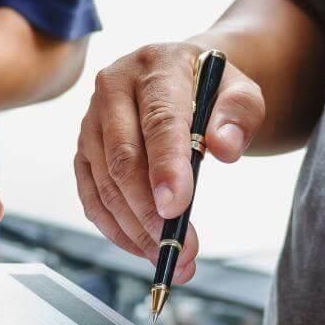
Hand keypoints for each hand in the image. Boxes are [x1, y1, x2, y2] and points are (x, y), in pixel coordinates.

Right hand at [75, 41, 265, 258]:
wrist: (181, 79)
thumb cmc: (212, 88)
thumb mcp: (241, 90)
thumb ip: (239, 114)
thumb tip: (224, 147)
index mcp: (154, 66)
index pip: (159, 120)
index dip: (166, 167)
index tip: (176, 208)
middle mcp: (112, 89)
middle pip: (124, 159)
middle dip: (150, 212)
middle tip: (181, 249)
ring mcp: (91, 121)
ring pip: (105, 185)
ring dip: (136, 229)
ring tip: (172, 258)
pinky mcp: (84, 150)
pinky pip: (92, 197)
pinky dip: (116, 229)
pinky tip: (143, 247)